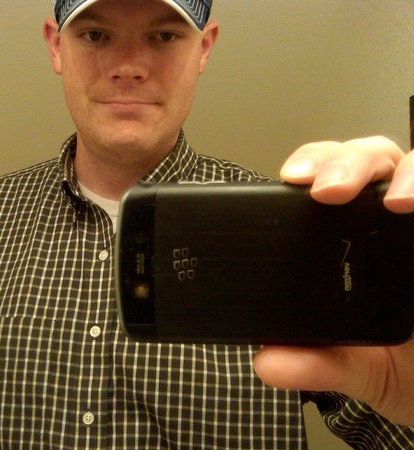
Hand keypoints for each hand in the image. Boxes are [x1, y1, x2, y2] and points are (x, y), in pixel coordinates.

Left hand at [253, 136, 413, 426]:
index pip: (324, 180)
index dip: (311, 165)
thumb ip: (315, 361)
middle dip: (346, 163)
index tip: (294, 177)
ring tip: (397, 201)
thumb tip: (268, 362)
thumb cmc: (404, 364)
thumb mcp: (357, 367)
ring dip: (406, 173)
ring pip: (413, 166)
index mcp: (349, 239)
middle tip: (330, 190)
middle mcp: (389, 220)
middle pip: (367, 160)